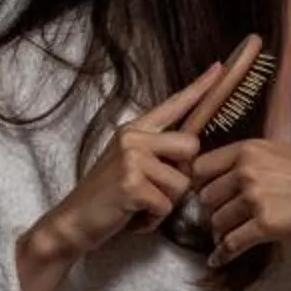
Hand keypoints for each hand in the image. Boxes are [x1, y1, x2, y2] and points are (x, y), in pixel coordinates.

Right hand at [16, 40, 262, 290]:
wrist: (72, 222)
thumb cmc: (107, 198)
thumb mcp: (129, 164)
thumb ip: (157, 152)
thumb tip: (191, 151)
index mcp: (135, 129)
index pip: (173, 104)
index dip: (200, 87)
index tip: (219, 67)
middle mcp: (133, 137)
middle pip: (191, 147)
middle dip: (180, 176)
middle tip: (153, 190)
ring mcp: (131, 158)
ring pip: (182, 183)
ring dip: (165, 203)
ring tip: (138, 205)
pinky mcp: (131, 183)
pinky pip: (165, 205)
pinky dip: (152, 219)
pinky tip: (131, 216)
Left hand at [194, 137, 290, 277]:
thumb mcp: (278, 153)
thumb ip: (247, 161)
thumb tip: (216, 179)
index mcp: (248, 149)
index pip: (200, 168)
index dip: (202, 184)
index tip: (209, 196)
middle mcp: (247, 171)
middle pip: (206, 198)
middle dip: (214, 210)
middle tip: (228, 217)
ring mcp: (255, 199)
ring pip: (217, 222)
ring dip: (223, 232)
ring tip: (235, 233)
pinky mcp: (264, 225)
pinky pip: (230, 244)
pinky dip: (222, 254)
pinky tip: (219, 259)